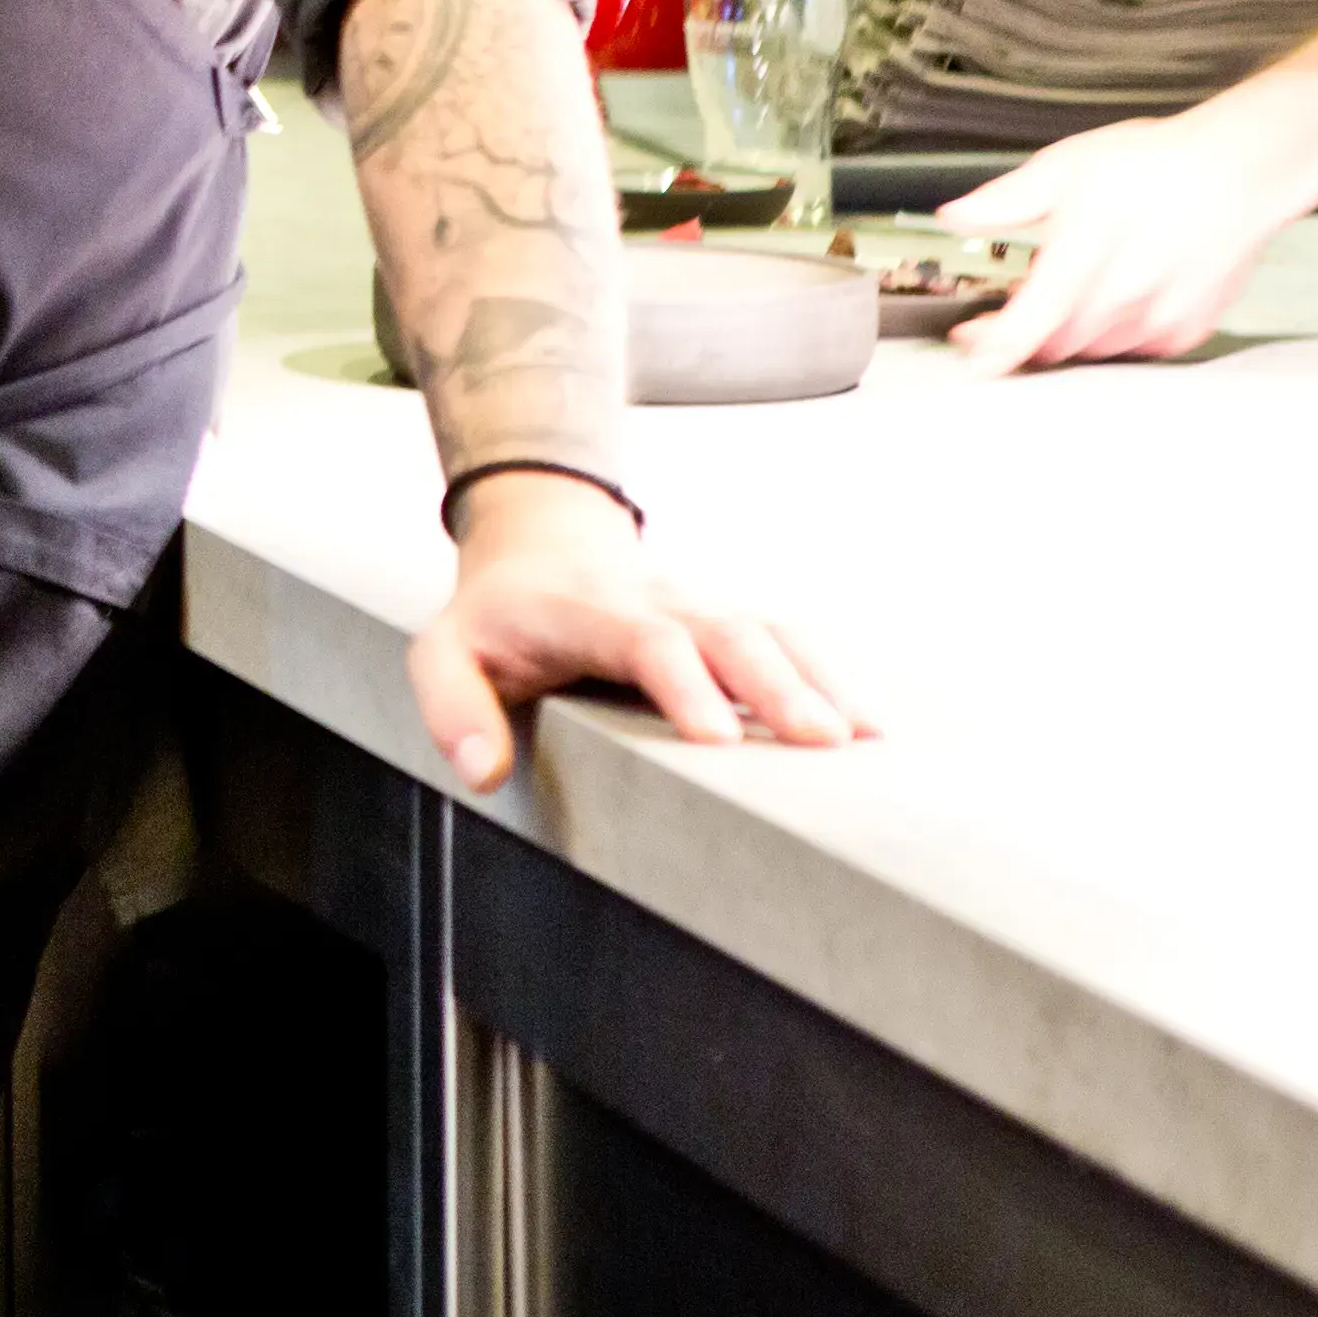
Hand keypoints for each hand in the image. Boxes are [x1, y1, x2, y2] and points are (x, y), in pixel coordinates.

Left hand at [403, 472, 859, 792]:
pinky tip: (873, 730)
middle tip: (820, 742)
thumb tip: (483, 773)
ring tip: (864, 742)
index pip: (642, 638)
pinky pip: (791, 640)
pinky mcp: (731, 620)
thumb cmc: (496, 619)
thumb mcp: (444, 653)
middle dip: (774, 684)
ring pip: (771, 631)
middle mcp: (656, 600)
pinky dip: (834, 678)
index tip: (716, 737)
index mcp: (586, 611)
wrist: (540, 543)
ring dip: (819, 682)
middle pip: (725, 632)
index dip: (683, 682)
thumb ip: (452, 707)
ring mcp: (702, 606)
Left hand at [939, 88, 1317, 372]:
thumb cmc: (1154, 164)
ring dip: (1064, 338)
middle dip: (1020, 336)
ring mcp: (1160, 315)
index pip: (1034, 318)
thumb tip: (954, 216)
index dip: (999, 346)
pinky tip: (1106, 306)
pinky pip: (1132, 350)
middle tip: (995, 320)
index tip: (973, 356)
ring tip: (1056, 302)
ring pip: (1092, 350)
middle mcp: (1127, 291)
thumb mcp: (1065, 166)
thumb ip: (1005, 200)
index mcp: (1088, 249)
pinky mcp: (1186, 327)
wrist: (1239, 172)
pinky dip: (1108, 337)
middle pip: (1057, 342)